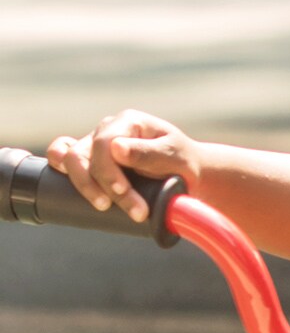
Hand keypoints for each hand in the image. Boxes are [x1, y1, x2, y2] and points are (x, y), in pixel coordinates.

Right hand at [45, 110, 200, 222]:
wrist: (187, 174)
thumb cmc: (182, 162)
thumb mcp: (173, 156)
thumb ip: (148, 152)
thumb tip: (116, 148)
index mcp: (128, 122)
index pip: (103, 143)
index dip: (108, 171)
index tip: (121, 193)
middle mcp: (108, 129)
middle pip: (82, 155)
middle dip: (98, 186)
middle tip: (129, 209)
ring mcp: (95, 144)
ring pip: (69, 160)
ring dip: (83, 187)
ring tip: (104, 207)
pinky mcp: (90, 160)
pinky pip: (61, 156)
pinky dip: (59, 168)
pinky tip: (65, 184)